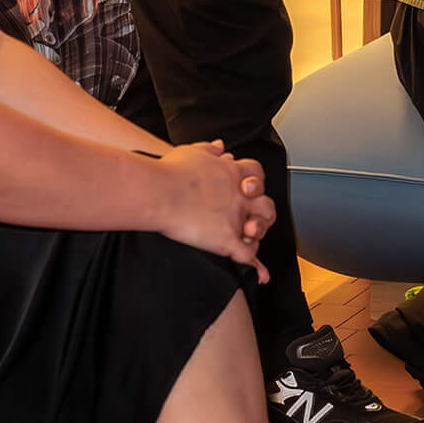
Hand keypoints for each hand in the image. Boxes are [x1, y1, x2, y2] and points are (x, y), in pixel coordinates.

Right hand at [153, 141, 276, 274]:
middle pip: (266, 204)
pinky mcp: (226, 240)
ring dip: (257, 234)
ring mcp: (235, 219)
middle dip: (261, 212)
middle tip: (248, 216)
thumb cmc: (169, 172)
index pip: (257, 174)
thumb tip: (221, 147)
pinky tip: (261, 275)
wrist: (157, 191)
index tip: (246, 188)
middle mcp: (239, 195)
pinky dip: (257, 267)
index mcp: (232, 173)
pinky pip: (248, 256)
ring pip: (261, 230)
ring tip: (247, 237)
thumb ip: (209, 150)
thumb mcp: (191, 152)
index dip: (255, 182)